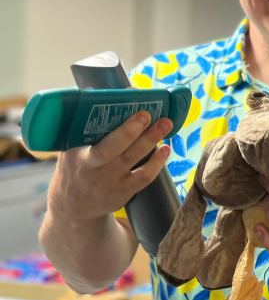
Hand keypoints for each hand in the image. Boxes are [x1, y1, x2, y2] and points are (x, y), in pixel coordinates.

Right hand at [47, 112, 171, 224]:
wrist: (73, 207)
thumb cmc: (76, 168)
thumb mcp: (71, 149)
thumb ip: (83, 127)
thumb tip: (96, 92)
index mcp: (77, 154)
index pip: (88, 133)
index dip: (103, 118)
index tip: (122, 103)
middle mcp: (92, 168)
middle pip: (111, 148)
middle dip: (129, 130)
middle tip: (147, 114)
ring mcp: (109, 182)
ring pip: (132, 159)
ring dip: (151, 140)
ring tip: (166, 124)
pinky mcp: (124, 192)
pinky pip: (144, 177)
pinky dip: (157, 162)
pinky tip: (165, 149)